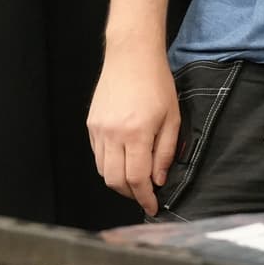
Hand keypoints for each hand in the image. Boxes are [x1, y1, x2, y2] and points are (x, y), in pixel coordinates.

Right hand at [87, 43, 179, 216]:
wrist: (131, 57)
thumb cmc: (157, 84)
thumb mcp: (173, 118)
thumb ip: (165, 152)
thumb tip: (158, 180)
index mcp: (136, 134)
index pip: (137, 179)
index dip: (145, 198)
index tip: (152, 207)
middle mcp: (113, 135)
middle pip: (115, 181)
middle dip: (131, 194)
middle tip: (145, 195)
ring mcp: (98, 130)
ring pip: (103, 171)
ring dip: (119, 182)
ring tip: (136, 180)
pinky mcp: (91, 125)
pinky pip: (98, 156)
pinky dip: (109, 165)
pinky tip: (124, 161)